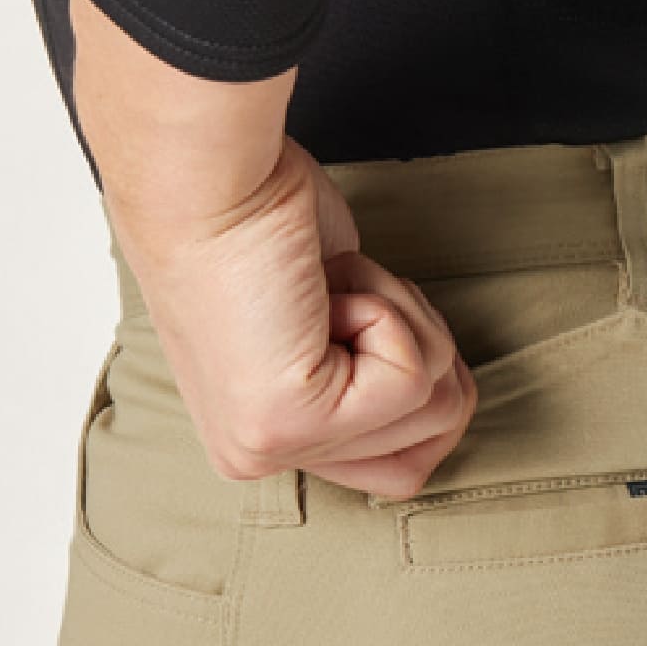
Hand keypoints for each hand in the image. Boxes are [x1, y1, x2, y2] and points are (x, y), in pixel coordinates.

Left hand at [103, 134, 477, 501]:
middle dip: (416, 347)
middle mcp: (258, 456)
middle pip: (432, 445)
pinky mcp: (288, 423)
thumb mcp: (332, 318)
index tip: (381, 324)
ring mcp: (270, 448)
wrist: (206, 174)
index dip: (423, 386)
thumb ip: (364, 371)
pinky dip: (383, 309)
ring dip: (397, 320)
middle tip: (341, 299)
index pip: (402, 471)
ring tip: (325, 290)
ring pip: (436, 407)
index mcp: (262, 438)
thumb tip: (441, 384)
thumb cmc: (260, 218)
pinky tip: (321, 290)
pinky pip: (410, 378)